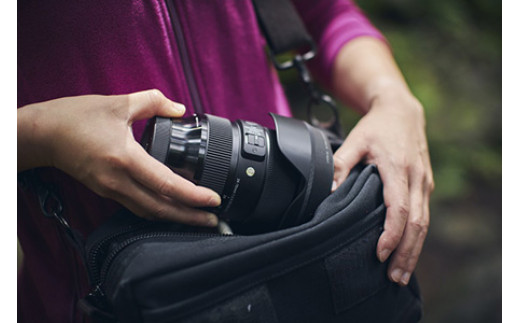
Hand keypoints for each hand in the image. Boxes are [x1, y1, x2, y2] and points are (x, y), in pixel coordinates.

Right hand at [18, 89, 220, 225]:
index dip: (193, 195)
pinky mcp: (106, 191)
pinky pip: (136, 207)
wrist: (41, 135)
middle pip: (161, 208)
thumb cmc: (75, 118)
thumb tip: (179, 108)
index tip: (213, 199)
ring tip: (197, 218)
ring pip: (148, 212)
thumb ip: (153, 102)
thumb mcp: (118, 103)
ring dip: (175, 218)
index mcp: (125, 159)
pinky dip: (157, 211)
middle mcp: (118, 181)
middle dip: (190, 217)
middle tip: (214, 219)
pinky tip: (170, 208)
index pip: (166, 184)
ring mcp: (110, 190)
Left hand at [332, 92, 433, 284]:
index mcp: (398, 168)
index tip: (379, 253)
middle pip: (417, 223)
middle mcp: (416, 178)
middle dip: (406, 253)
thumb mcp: (354, 140)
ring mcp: (424, 183)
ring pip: (424, 224)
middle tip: (393, 277)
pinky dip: (417, 238)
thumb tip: (329, 191)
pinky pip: (424, 216)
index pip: (399, 208)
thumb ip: (340, 164)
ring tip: (400, 274)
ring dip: (414, 250)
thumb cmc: (376, 127)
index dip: (391, 233)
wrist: (402, 111)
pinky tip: (407, 253)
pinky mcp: (426, 186)